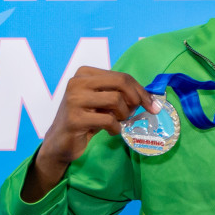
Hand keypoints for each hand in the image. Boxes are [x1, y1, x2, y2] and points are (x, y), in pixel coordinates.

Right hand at [22, 66, 157, 201]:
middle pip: (120, 83)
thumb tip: (152, 98)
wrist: (61, 141)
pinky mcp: (74, 118)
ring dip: (124, 114)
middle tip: (138, 112)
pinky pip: (108, 120)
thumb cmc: (86, 119)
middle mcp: (77, 82)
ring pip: (116, 100)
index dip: (141, 90)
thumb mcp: (103, 101)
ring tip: (118, 122)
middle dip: (136, 98)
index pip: (121, 76)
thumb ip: (120, 94)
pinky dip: (115, 128)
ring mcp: (74, 100)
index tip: (153, 104)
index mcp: (84, 73)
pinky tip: (111, 131)